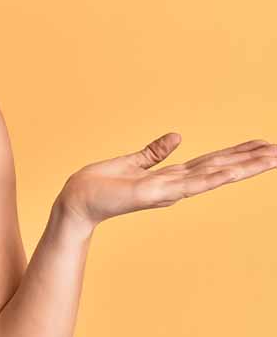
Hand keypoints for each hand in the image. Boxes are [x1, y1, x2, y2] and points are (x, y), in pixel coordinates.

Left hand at [56, 133, 276, 231]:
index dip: (237, 154)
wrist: (78, 199)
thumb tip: (177, 137)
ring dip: (243, 167)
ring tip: (272, 157)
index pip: (212, 162)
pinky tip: (233, 171)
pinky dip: (212, 177)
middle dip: (251, 160)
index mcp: (172, 176)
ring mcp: (169, 190)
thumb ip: (155, 151)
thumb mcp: (133, 162)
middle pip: (221, 168)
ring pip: (214, 175)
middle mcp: (176, 185)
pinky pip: (189, 183)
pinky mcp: (154, 193)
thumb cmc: (101, 184)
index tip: (263, 145)